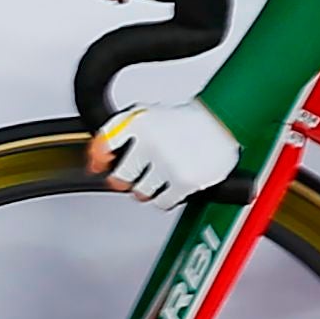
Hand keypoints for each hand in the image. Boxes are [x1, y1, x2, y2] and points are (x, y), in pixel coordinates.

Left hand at [89, 99, 240, 203]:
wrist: (224, 122)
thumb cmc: (185, 121)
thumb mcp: (146, 116)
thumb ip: (117, 134)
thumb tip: (95, 161)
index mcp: (138, 123)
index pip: (104, 146)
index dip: (99, 159)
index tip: (101, 165)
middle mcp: (151, 142)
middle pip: (120, 177)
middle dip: (126, 179)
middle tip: (140, 172)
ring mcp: (167, 162)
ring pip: (140, 193)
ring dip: (148, 189)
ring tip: (163, 174)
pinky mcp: (184, 180)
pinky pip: (162, 202)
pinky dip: (167, 197)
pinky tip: (174, 182)